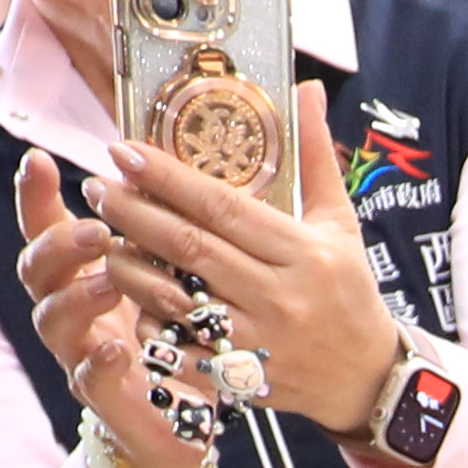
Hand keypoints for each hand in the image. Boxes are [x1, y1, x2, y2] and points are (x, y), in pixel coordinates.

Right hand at [8, 148, 207, 467]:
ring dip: (77, 298)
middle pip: (37, 271)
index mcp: (84, 275)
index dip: (36, 197)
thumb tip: (181, 167)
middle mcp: (72, 313)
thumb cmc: (176, 340)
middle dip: (58, 245)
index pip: (46, 229)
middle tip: (96, 228)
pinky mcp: (107, 404)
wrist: (183, 428)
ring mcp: (82, 358)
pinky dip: (97, 365)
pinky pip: (89, 383)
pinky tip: (115, 348)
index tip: (39, 160)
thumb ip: (166, 231)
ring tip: (107, 281)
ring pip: (53, 322)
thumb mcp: (173, 278)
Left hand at [84, 80, 415, 456]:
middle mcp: (280, 295)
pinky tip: (129, 296)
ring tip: (103, 237)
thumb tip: (309, 89)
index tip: (125, 151)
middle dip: (134, 214)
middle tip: (97, 187)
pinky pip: (179, 349)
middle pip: (190, 247)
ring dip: (130, 267)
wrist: (369, 377)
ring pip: (176, 298)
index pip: (223, 207)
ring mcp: (259, 341)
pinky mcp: (241, 378)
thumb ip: (316, 156)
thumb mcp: (340, 223)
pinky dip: (148, 322)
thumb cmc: (349, 290)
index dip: (167, 177)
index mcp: (303, 252)